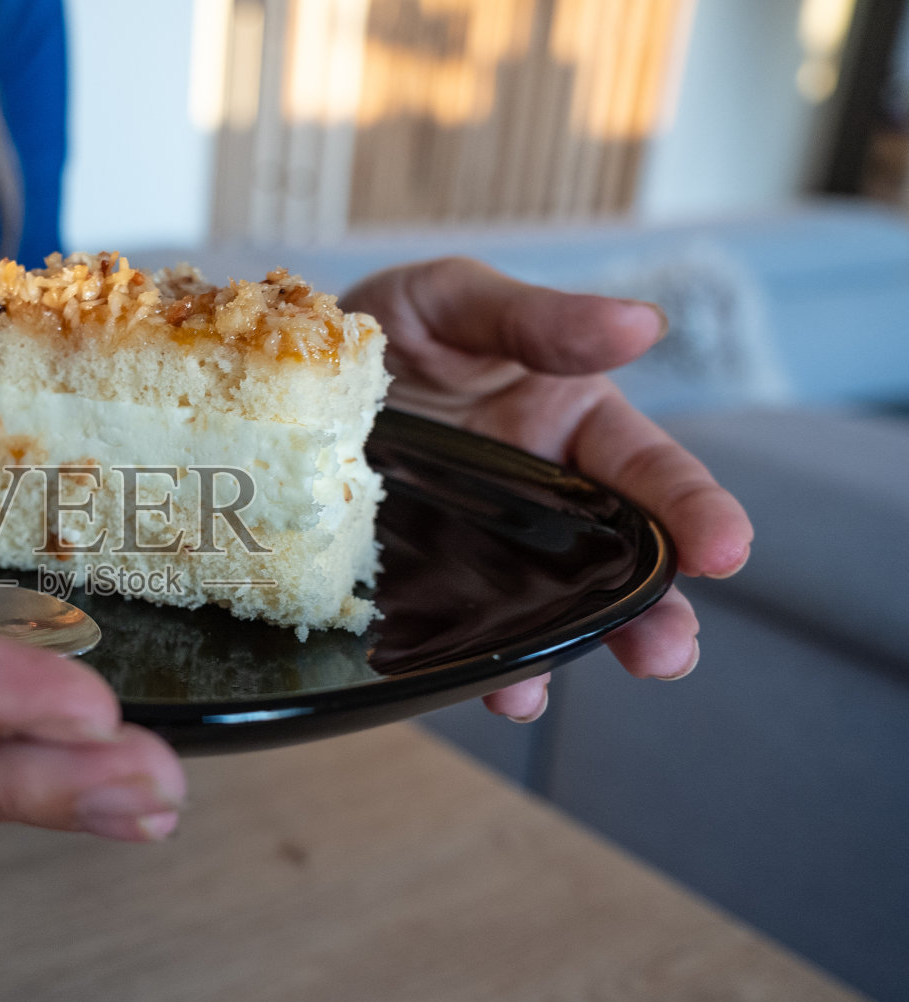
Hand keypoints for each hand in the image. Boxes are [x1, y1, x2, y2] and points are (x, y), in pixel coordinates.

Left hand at [342, 258, 753, 721]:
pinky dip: (470, 666)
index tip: (726, 551)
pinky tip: (485, 689)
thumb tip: (640, 325)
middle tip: (667, 654)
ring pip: (541, 612)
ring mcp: (479, 549)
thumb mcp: (453, 300)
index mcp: (571, 423)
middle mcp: (539, 499)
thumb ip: (536, 318)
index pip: (649, 471)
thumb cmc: (391, 322)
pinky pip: (453, 631)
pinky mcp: (419, 584)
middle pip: (614, 564)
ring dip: (559, 655)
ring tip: (546, 692)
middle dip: (646, 612)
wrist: (283, 367)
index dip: (693, 510)